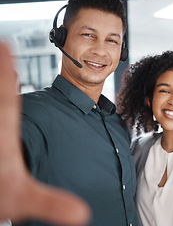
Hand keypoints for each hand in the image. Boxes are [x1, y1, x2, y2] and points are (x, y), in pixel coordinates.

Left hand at [0, 43, 90, 224]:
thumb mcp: (24, 201)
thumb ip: (51, 204)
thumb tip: (81, 213)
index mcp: (4, 140)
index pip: (7, 102)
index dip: (6, 76)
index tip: (4, 47)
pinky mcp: (0, 136)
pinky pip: (1, 111)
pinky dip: (3, 93)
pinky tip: (5, 88)